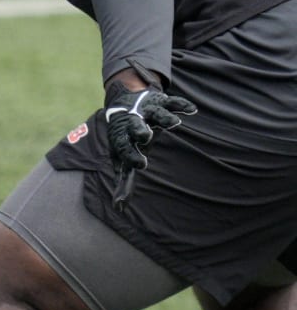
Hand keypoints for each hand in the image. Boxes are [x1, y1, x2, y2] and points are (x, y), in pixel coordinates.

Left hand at [102, 78, 194, 205]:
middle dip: (139, 130)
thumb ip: (123, 181)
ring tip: (174, 123)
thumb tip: (119, 207)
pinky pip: (171, 102)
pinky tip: (191, 110)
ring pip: (155, 113)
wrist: (126, 105)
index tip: (141, 165)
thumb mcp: (122, 159)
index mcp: (123, 138)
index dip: (131, 155)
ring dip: (164, 118)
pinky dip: (180, 104)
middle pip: (135, 126)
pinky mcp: (160, 102)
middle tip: (146, 136)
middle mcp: (133, 123)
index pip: (124, 147)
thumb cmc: (126, 139)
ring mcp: (147, 112)